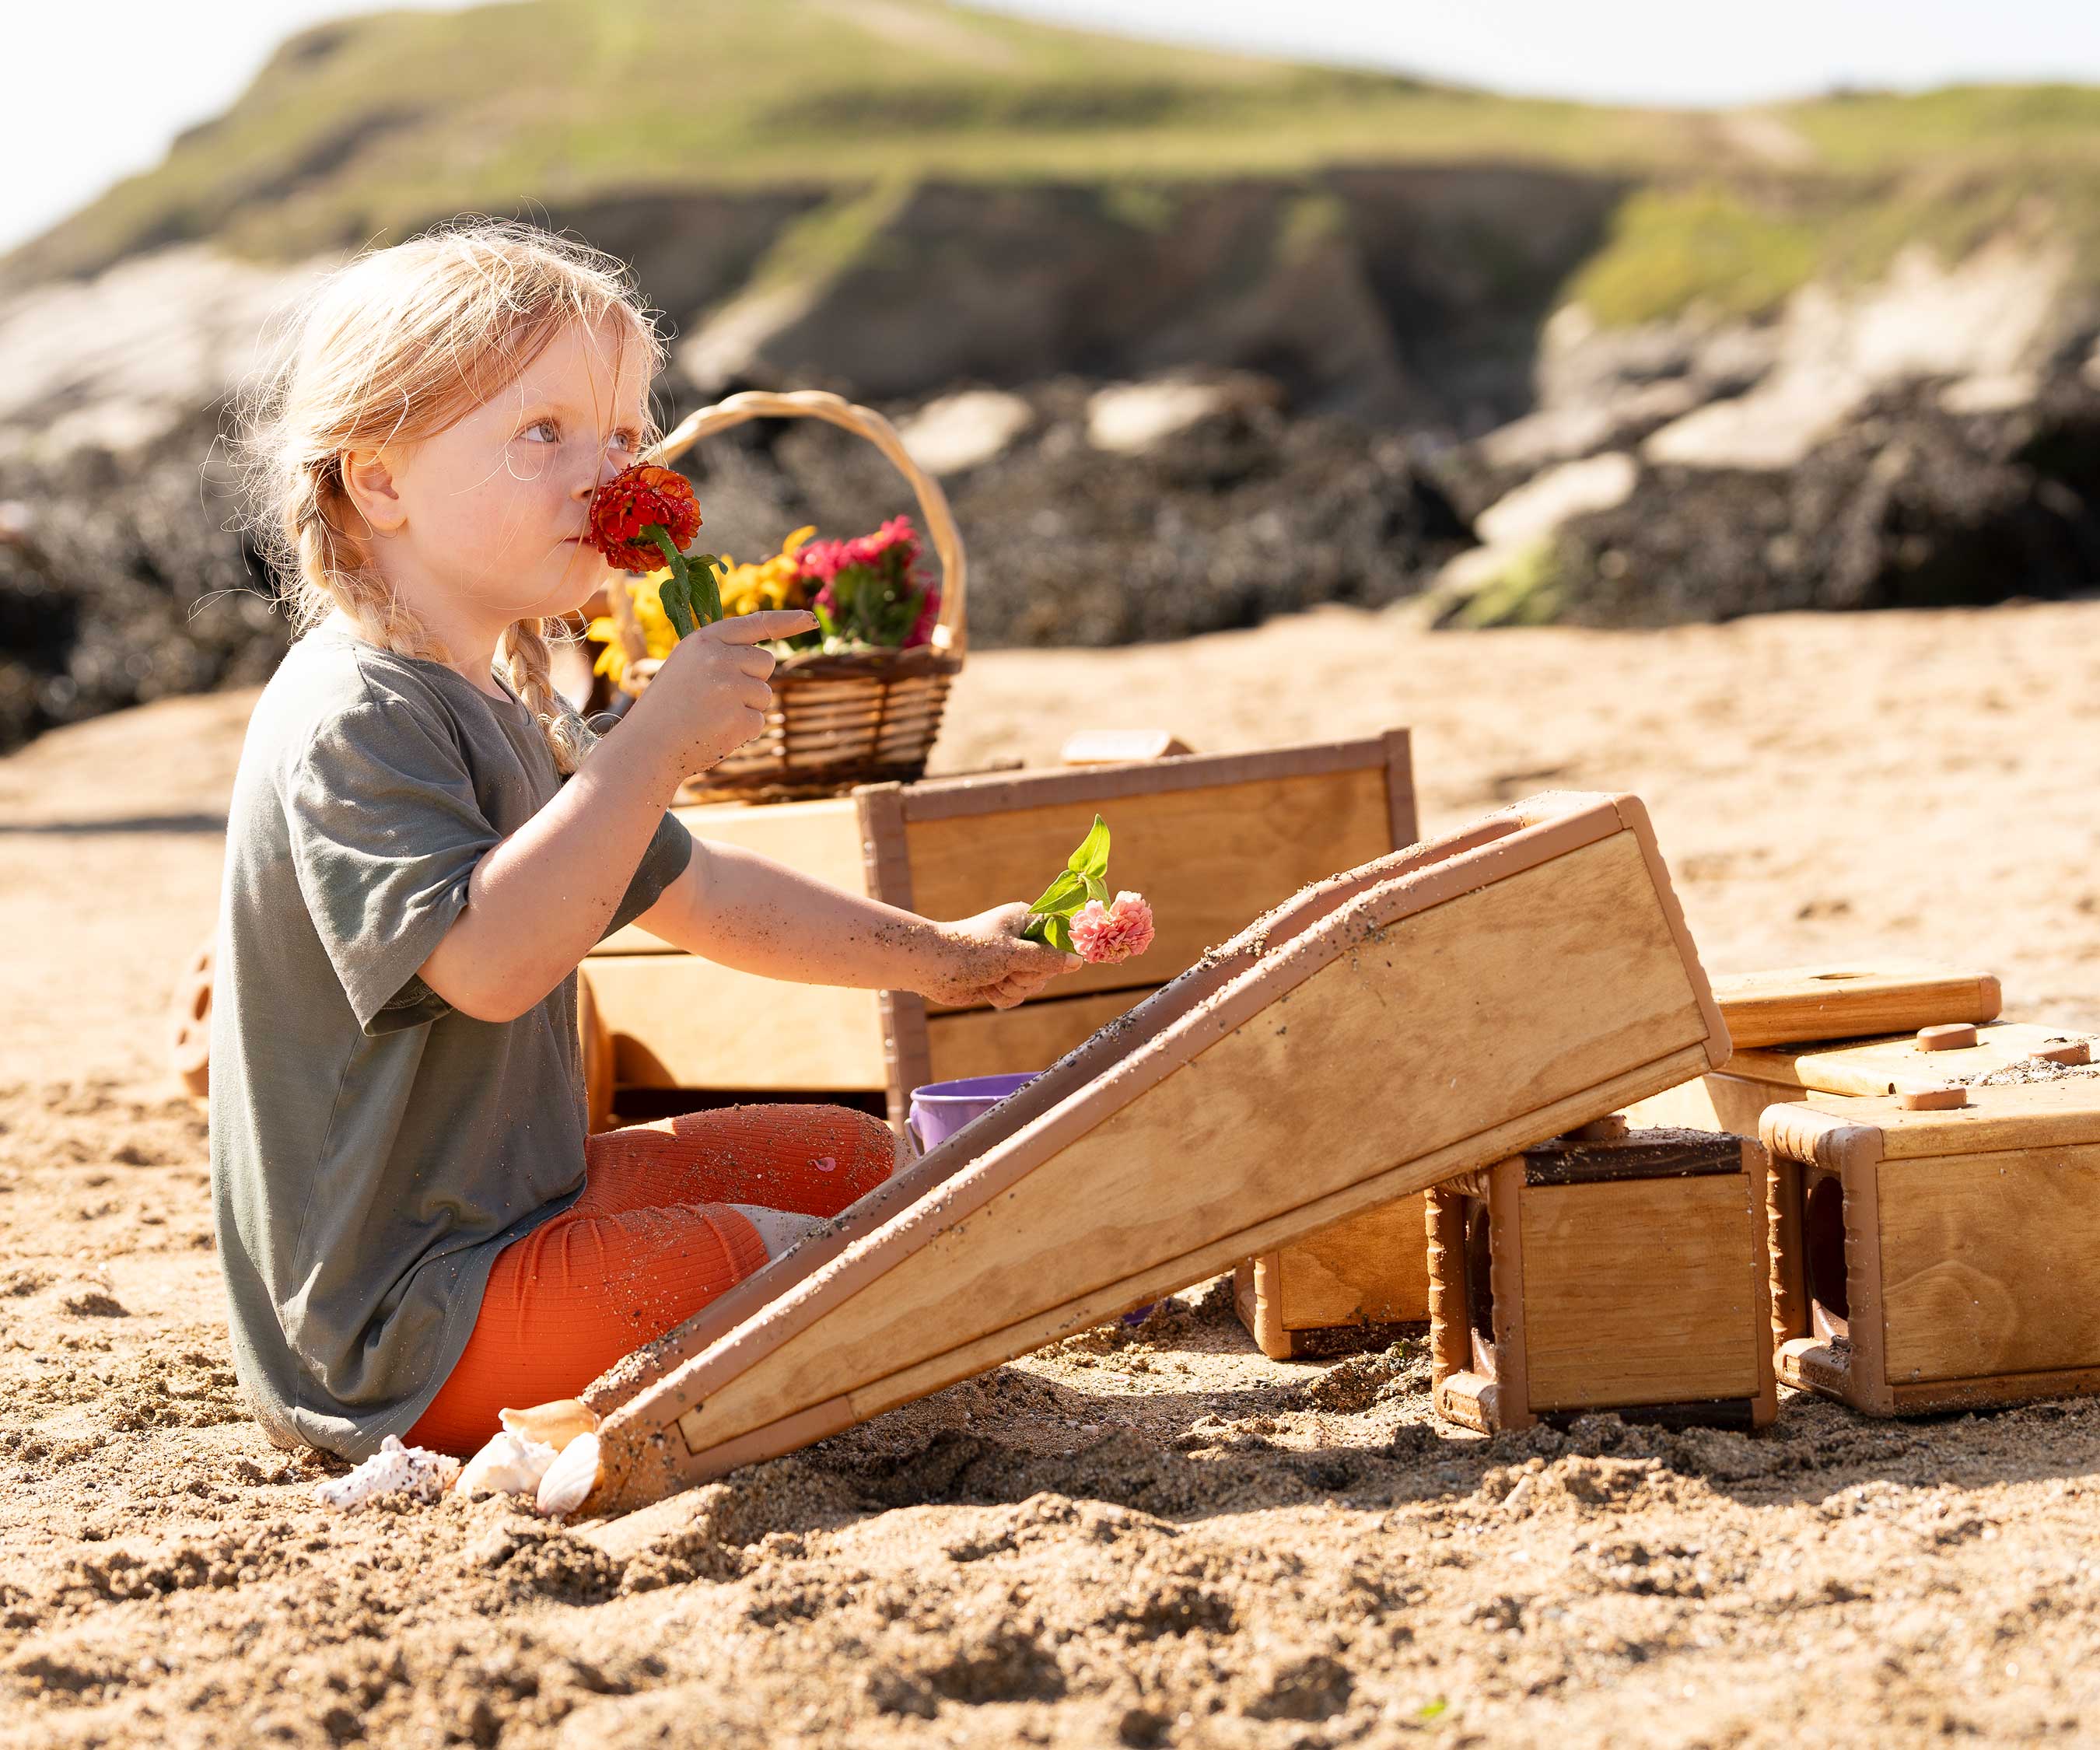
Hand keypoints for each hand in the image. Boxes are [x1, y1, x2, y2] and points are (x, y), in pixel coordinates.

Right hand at [622, 610, 816, 779]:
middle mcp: (719, 658)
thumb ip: (721, 655)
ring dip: (746, 708)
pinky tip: (716, 732)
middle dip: (752, 681)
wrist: (646, 745)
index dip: (786, 621)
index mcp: (704, 640)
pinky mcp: (739, 718)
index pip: (755, 624)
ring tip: (711, 717)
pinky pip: (760, 721)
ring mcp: (730, 688)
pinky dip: (744, 731)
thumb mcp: (687, 666)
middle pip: (766, 663)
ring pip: (765, 694)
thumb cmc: (667, 707)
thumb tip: (764, 661)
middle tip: (717, 698)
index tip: (810, 619)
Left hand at [918, 904, 1082, 1009]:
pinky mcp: (1000, 979)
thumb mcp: (1013, 954)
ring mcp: (1010, 960)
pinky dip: (1003, 997)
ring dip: (1013, 989)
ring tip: (992, 980)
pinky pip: (1017, 995)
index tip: (1043, 961)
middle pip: (1048, 967)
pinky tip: (985, 990)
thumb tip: (1078, 962)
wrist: (930, 967)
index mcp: (1025, 920)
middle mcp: (1021, 939)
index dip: (1056, 953)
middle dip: (1027, 977)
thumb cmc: (970, 950)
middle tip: (1007, 971)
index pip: (1059, 936)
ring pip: (1033, 985)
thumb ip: (1047, 959)